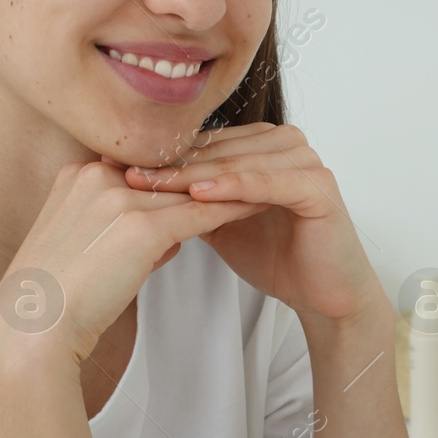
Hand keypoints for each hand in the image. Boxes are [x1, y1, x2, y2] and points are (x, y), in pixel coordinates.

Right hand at [0, 160, 271, 364]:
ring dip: (230, 187)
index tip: (214, 172)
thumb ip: (122, 230)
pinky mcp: (140, 227)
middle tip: (251, 171)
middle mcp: (97, 175)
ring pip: (189, 188)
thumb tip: (165, 236)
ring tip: (265, 184)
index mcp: (78, 175)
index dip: (180, 174)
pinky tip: (258, 206)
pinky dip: (232, 210)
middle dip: (211, 175)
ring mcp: (117, 198)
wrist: (31, 329)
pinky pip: (199, 213)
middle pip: (169, 172)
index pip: (144, 168)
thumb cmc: (55, 301)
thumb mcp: (85, 249)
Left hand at [120, 122, 381, 323]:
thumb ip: (189, 198)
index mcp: (262, 144)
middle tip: (125, 173)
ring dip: (194, 174)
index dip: (161, 158)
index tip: (114, 167)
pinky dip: (234, 186)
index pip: (205, 145)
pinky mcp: (319, 184)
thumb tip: (130, 185)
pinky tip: (200, 193)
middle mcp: (285, 143)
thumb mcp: (219, 222)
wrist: (323, 294)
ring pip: (238, 163)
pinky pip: (268, 182)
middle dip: (170, 165)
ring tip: (152, 184)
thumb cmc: (275, 256)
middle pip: (218, 151)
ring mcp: (305, 160)